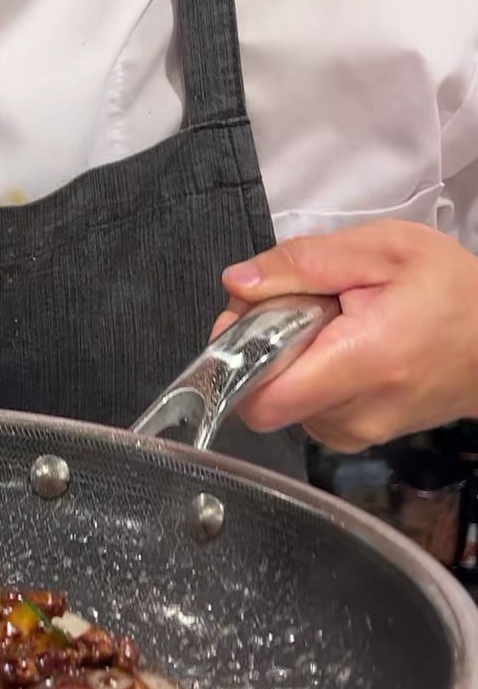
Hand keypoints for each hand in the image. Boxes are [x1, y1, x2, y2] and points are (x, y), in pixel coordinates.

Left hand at [216, 221, 477, 451]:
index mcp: (363, 362)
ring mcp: (359, 435)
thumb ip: (304, 262)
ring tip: (329, 323)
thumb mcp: (383, 249)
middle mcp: (355, 414)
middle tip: (291, 305)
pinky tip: (340, 347)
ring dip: (287, 362)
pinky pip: (308, 410)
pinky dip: (309, 377)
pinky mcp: (361, 439)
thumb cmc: (450, 289)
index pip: (262, 397)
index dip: (237, 355)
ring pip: (283, 404)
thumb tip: (237, 283)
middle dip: (259, 350)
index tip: (249, 314)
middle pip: (264, 398)